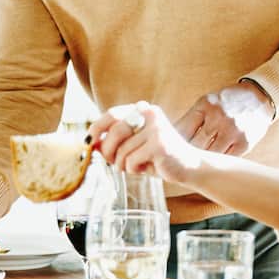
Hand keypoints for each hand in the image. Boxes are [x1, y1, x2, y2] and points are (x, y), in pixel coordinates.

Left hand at [88, 102, 204, 184]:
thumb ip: (115, 141)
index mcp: (144, 110)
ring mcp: (156, 129)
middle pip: (114, 132)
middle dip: (107, 151)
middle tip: (111, 162)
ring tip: (135, 166)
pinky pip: (131, 160)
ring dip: (122, 164)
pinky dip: (133, 169)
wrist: (189, 167)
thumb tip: (91, 143)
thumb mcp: (135, 145)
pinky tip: (146, 168)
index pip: (112, 114)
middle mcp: (150, 114)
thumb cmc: (159, 157)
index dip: (96, 128)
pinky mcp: (159, 145)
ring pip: (122, 150)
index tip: (88, 141)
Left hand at [174, 82, 274, 155]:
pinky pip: (226, 158)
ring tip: (193, 166)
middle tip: (177, 164)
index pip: (182, 130)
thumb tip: (169, 139)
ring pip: (209, 154)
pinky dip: (218, 162)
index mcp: (205, 105)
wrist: (259, 97)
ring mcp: (233, 131)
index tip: (168, 152)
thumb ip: (191, 119)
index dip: (172, 144)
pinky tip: (213, 164)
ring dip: (200, 161)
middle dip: (184, 155)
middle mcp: (219, 117)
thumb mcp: (207, 102)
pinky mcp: (245, 142)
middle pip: (194, 144)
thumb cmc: (227, 102)